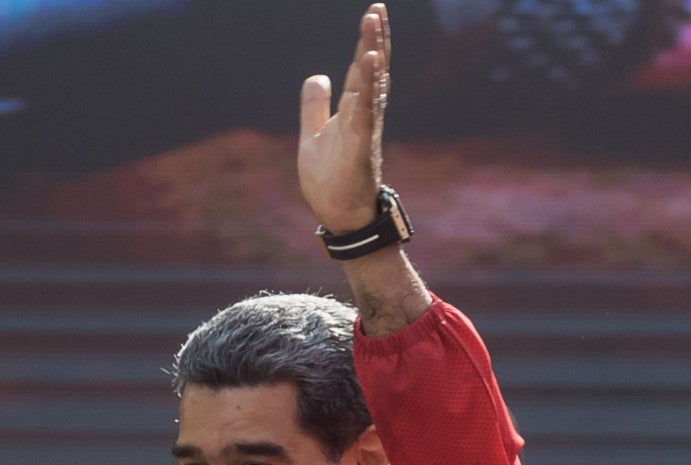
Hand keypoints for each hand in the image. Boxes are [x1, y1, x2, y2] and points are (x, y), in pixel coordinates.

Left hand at [299, 4, 389, 233]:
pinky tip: (370, 65)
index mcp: (353, 113)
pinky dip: (369, 89)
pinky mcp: (361, 148)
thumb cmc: (331, 181)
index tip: (372, 14)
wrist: (339, 217)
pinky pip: (366, 114)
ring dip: (373, 57)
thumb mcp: (313, 137)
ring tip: (374, 27)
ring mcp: (364, 132)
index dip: (366, 42)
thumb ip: (314, 107)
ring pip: (372, 88)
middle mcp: (363, 118)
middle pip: (371, 72)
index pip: (361, 70)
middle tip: (377, 9)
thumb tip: (317, 76)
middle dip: (374, 40)